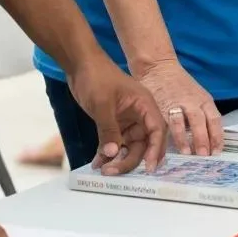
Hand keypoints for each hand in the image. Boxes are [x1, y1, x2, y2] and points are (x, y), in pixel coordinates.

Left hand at [67, 55, 167, 173]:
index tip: (148, 168)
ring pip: (129, 146)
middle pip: (143, 143)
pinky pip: (115, 143)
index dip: (155, 150)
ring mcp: (127, 119)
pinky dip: (107, 153)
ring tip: (103, 170)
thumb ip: (108, 130)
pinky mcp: (114, 123)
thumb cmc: (96, 77)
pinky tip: (97, 163)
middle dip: (130, 160)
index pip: (157, 130)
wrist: (80, 65)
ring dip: (117, 159)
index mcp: (144, 104)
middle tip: (112, 171)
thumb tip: (112, 155)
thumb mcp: (102, 104)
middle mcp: (139, 114)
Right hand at [136, 58, 223, 156]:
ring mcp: (178, 103)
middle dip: (204, 139)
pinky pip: (168, 121)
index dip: (217, 136)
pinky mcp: (163, 105)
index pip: (215, 119)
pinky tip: (171, 145)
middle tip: (205, 156)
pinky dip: (171, 134)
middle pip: (203, 121)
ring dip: (187, 138)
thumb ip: (201, 114)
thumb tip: (206, 140)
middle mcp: (194, 102)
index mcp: (204, 100)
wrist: (159, 67)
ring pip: (185, 121)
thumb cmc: (179, 84)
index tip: (217, 152)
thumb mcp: (196, 96)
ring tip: (188, 154)